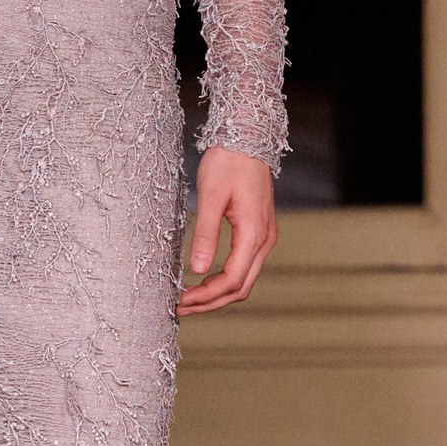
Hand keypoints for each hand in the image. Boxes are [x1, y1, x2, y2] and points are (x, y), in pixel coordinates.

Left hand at [178, 148, 276, 315]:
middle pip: (240, 287)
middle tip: (182, 307)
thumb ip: (205, 234)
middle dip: (211, 302)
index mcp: (254, 234)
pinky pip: (245, 266)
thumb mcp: (210, 196)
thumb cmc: (228, 162)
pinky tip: (205, 279)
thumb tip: (196, 269)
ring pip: (244, 279)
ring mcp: (264, 236)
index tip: (182, 300)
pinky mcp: (259, 231)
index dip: (206, 297)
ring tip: (190, 298)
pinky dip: (225, 279)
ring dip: (218, 293)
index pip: (231, 280)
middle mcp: (264, 240)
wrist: (247, 138)